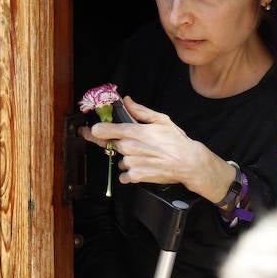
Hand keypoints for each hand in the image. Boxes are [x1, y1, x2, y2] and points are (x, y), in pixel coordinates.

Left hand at [80, 96, 233, 200]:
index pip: (103, 130)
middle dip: (119, 145)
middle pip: (111, 145)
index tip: (88, 131)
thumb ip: (140, 111)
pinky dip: (130, 174)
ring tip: (145, 157)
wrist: (188, 163)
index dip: (94, 130)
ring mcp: (132, 162)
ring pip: (120, 160)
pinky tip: (143, 168)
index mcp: (134, 131)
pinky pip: (124, 176)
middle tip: (135, 146)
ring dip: (127, 159)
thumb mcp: (161, 120)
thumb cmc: (176, 141)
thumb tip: (127, 101)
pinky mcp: (136, 176)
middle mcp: (130, 147)